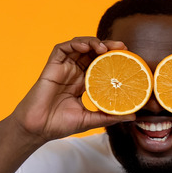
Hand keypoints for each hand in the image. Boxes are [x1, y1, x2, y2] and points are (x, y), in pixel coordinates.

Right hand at [12, 37, 135, 142]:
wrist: (38, 129)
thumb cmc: (59, 125)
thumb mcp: (90, 120)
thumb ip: (109, 116)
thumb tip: (133, 116)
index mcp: (83, 83)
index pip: (101, 65)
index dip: (113, 59)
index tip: (128, 57)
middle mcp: (74, 73)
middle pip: (92, 53)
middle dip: (107, 46)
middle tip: (122, 47)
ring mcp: (63, 68)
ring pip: (79, 46)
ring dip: (93, 42)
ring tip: (105, 48)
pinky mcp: (51, 66)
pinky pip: (62, 48)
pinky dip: (75, 44)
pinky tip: (85, 48)